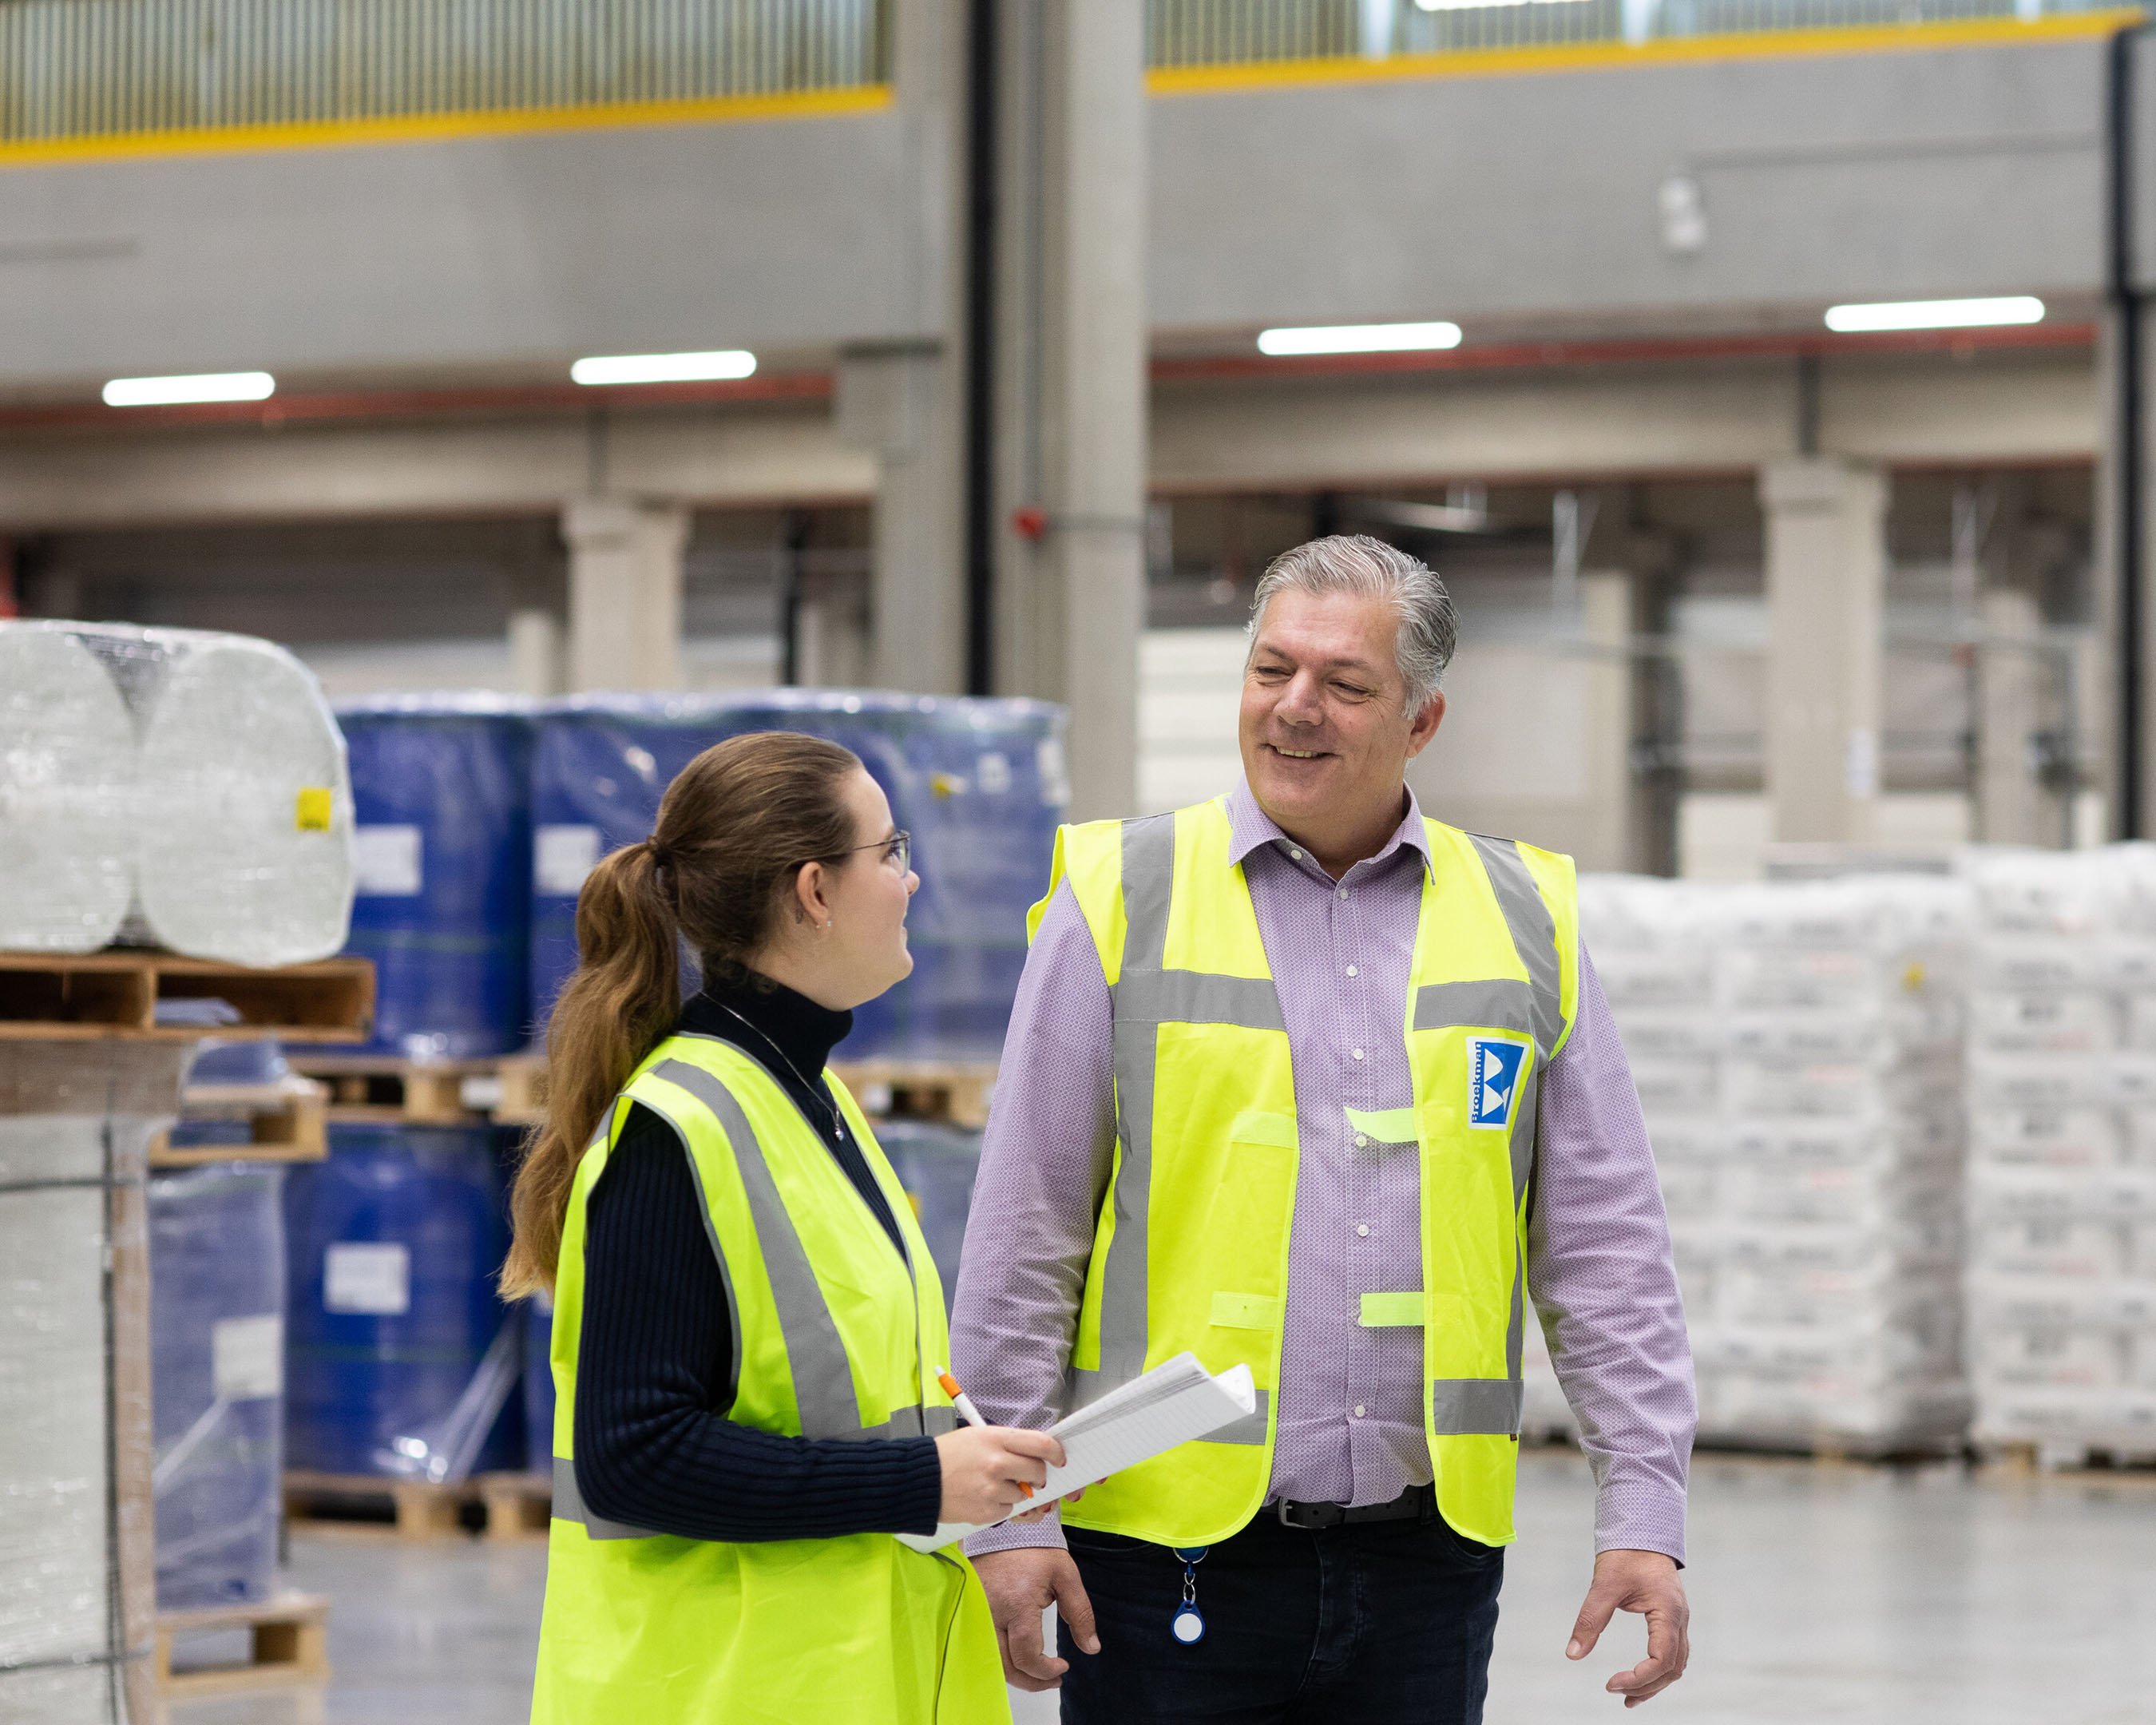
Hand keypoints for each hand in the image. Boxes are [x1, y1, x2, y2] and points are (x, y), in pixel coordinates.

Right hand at [934, 1426, 1064, 1524]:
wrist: (917, 1480)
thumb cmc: (946, 1456)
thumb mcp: (977, 1436)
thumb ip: (1007, 1444)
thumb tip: (1034, 1454)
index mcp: (996, 1439)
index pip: (1041, 1444)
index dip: (1056, 1452)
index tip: (1058, 1458)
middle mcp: (997, 1463)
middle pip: (1038, 1472)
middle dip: (1038, 1476)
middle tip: (1029, 1476)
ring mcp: (992, 1490)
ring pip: (1024, 1494)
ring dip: (1015, 1491)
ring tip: (991, 1484)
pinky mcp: (986, 1512)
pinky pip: (1008, 1511)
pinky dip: (1000, 1506)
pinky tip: (981, 1497)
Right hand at [974, 1546, 1100, 1690]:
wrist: (1005, 1530)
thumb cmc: (1034, 1550)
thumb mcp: (1065, 1575)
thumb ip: (1080, 1613)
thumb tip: (1091, 1648)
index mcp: (1017, 1604)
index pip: (1028, 1655)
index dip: (1046, 1670)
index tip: (1063, 1666)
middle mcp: (992, 1613)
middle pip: (1006, 1666)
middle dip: (1032, 1681)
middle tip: (1053, 1679)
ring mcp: (976, 1615)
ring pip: (992, 1661)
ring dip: (1016, 1675)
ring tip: (1038, 1674)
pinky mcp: (969, 1614)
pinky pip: (982, 1648)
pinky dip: (1001, 1661)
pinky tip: (1018, 1660)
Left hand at [1566, 1548, 1688, 1706]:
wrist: (1642, 1529)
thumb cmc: (1626, 1554)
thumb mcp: (1604, 1585)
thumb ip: (1590, 1620)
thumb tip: (1572, 1653)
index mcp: (1668, 1612)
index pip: (1661, 1659)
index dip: (1638, 1678)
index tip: (1610, 1683)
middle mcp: (1679, 1619)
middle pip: (1672, 1668)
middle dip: (1645, 1686)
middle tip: (1616, 1692)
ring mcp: (1679, 1619)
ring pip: (1676, 1664)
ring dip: (1654, 1683)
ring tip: (1628, 1697)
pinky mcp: (1672, 1618)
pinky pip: (1673, 1652)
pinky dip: (1658, 1670)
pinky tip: (1640, 1677)